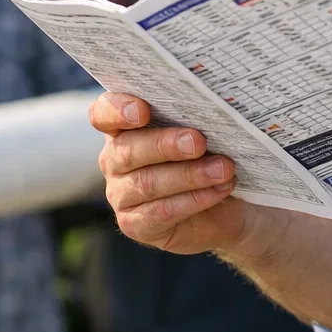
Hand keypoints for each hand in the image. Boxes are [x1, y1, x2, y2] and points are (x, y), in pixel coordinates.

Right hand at [90, 93, 256, 254]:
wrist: (229, 204)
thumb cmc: (211, 154)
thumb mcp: (202, 131)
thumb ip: (193, 116)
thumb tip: (209, 107)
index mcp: (123, 127)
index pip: (103, 114)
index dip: (117, 110)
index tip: (143, 110)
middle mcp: (114, 160)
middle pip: (127, 150)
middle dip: (165, 144)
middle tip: (198, 142)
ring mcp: (121, 194)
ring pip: (147, 183)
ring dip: (189, 174)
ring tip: (223, 169)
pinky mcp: (135, 224)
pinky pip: (161, 212)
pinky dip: (195, 199)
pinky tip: (219, 189)